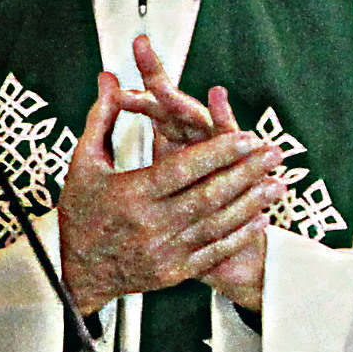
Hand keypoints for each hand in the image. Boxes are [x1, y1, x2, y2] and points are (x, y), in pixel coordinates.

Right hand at [105, 37, 275, 313]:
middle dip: (245, 172)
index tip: (246, 137)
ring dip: (251, 202)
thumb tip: (110, 78)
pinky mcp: (174, 272)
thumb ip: (103, 118)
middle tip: (273, 152)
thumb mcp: (84, 163)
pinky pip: (214, 251)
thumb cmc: (80, 213)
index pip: (182, 169)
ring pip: (217, 223)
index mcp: (130, 194)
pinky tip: (259, 217)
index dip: (217, 152)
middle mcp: (150, 225)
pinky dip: (239, 234)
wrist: (75, 272)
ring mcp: (164, 251)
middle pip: (208, 195)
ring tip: (277, 182)